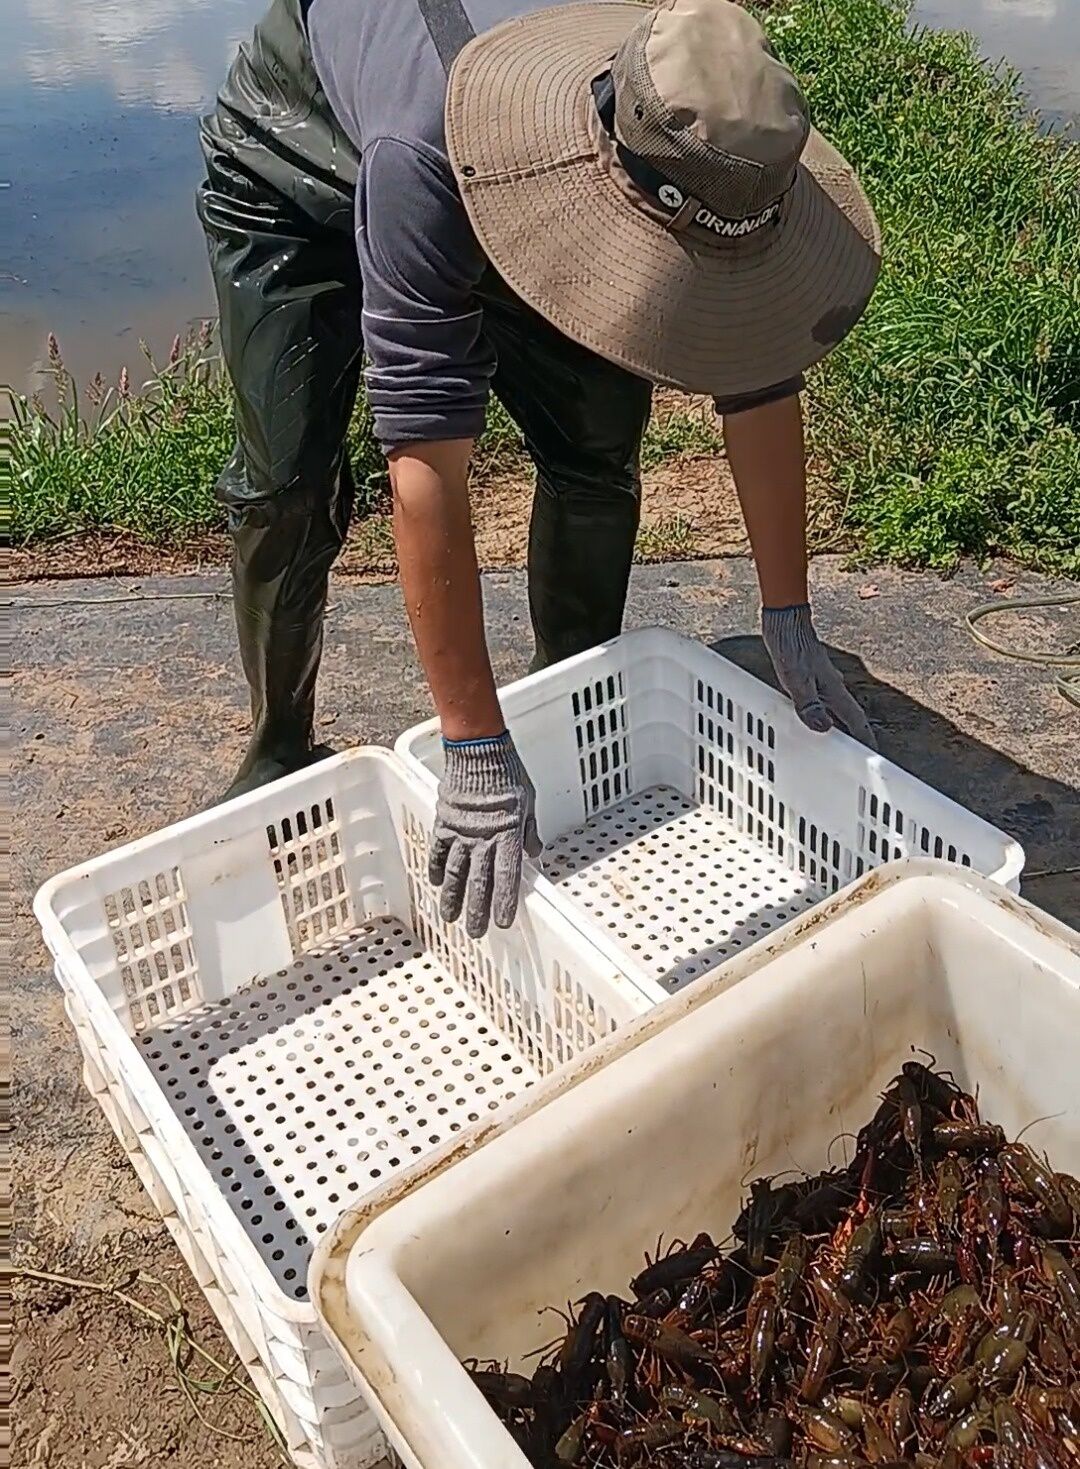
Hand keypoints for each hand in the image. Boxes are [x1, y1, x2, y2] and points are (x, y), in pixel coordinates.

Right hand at [428, 733, 541, 937]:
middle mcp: (483, 839)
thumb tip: (533, 852)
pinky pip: (439, 851)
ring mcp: (461, 833)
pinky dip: (437, 868)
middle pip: (480, 882)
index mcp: (508, 834)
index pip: (507, 876)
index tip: (503, 922)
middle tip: (475, 932)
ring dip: (453, 898)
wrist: (478, 750)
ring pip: (456, 873)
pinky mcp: (444, 823)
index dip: (504, 901)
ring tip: (449, 917)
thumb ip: (529, 830)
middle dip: (477, 910)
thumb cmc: (507, 772)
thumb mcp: (529, 801)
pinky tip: (436, 883)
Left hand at [761, 604, 876, 748]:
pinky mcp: (812, 676)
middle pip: (849, 717)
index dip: (865, 738)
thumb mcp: (796, 680)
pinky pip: (823, 701)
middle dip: (857, 736)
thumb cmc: (791, 646)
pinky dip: (824, 714)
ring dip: (841, 725)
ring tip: (839, 742)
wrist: (785, 620)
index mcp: (833, 690)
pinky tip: (816, 716)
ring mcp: (823, 681)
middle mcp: (832, 687)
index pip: (855, 720)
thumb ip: (808, 705)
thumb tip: (823, 727)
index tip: (874, 753)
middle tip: (859, 754)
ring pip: (837, 709)